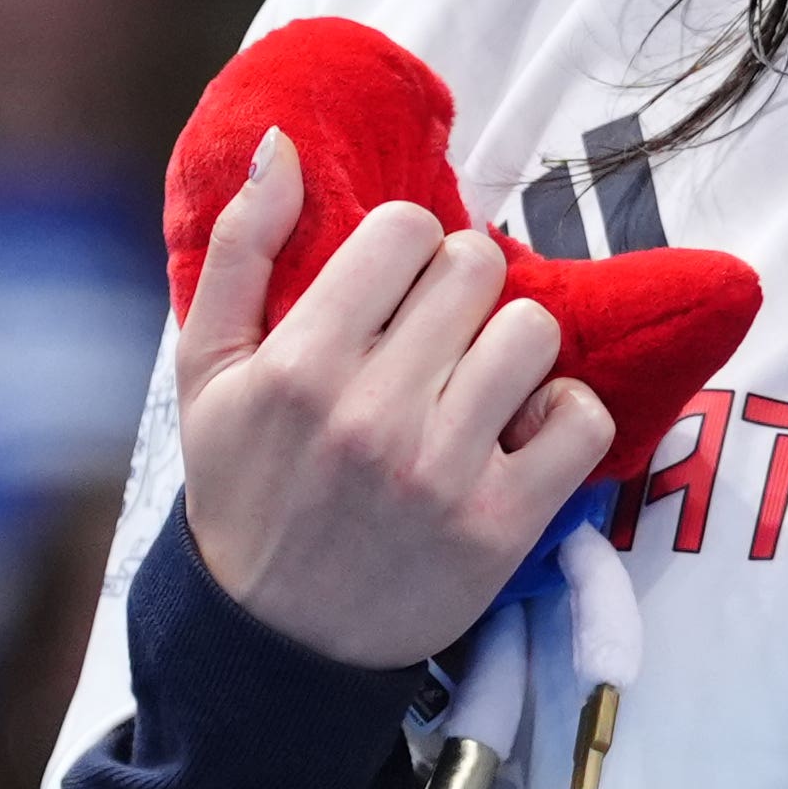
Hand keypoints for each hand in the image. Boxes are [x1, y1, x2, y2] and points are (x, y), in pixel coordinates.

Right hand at [171, 130, 611, 667]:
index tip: (394, 288)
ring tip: (475, 381)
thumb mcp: (206, 373)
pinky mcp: (500, 526)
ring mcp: (442, 472)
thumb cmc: (243, 489)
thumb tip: (282, 147)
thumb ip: (240, 251)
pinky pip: (580, 419)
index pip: (406, 229)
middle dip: (461, 289)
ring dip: (512, 347)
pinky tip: (516, 432)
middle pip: (477, 267)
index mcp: (298, 366)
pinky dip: (561, 417)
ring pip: (534, 332)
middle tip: (436, 334)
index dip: (406, 248)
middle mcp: (371, 414)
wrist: (275, 641)